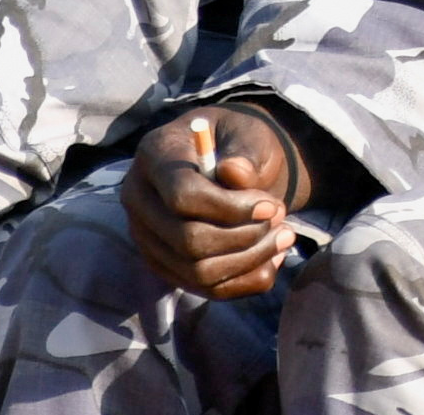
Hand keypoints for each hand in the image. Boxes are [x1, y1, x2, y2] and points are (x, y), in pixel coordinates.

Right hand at [122, 105, 305, 300]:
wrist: (230, 160)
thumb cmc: (237, 142)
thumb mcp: (248, 135)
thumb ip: (245, 153)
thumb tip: (235, 173)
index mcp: (155, 155)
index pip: (181, 195)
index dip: (229, 207)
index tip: (270, 206)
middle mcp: (139, 200)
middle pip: (186, 240)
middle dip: (243, 237)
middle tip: (280, 218)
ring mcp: (148, 238)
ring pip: (196, 272)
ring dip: (248, 261)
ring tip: (284, 237)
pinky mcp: (166, 265)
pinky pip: (205, 289)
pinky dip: (245, 280)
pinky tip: (272, 257)